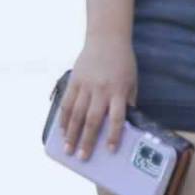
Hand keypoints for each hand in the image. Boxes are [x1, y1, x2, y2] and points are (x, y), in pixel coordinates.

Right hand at [59, 35, 136, 160]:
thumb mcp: (132, 81)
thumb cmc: (123, 62)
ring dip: (71, 133)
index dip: (113, 135)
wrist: (107, 38)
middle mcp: (101, 89)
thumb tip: (125, 124)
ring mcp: (86, 84)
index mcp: (118, 91)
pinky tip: (62, 129)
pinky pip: (68, 101)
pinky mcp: (75, 79)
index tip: (110, 150)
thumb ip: (128, 102)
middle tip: (82, 157)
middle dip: (87, 140)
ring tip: (68, 148)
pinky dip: (64, 116)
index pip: (117, 118)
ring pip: (77, 113)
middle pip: (93, 119)